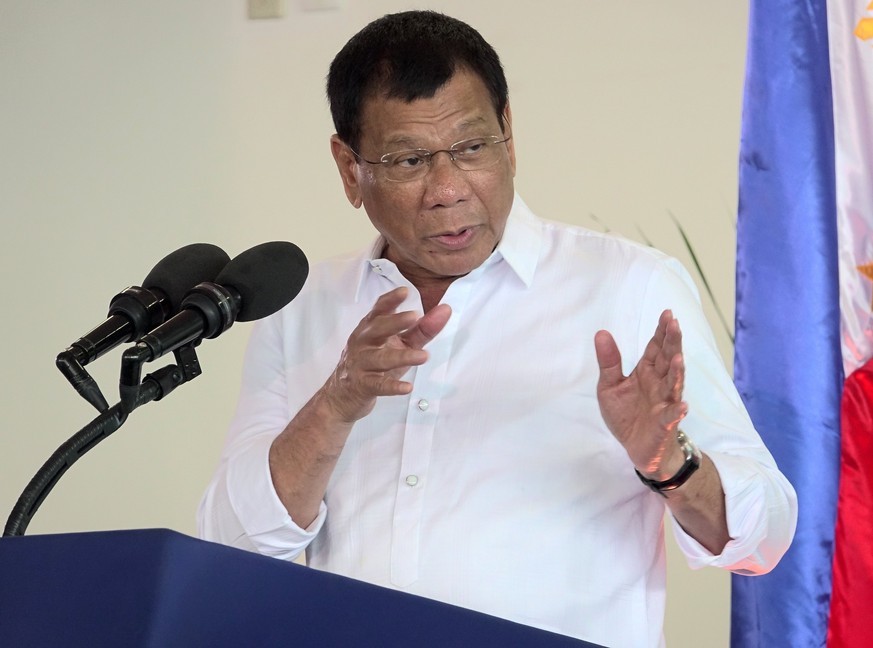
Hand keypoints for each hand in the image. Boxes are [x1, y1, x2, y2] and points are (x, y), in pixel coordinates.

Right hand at [321, 287, 450, 422]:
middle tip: (415, 316)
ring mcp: (361, 364)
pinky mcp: (363, 385)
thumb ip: (422, 328)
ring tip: (423, 356)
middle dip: (395, 322)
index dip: (391, 300)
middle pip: (377, 329)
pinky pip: (378, 385)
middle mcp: (363, 342)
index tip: (405, 291)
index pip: (379, 310)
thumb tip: (445, 310)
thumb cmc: (374, 362)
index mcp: (371, 327)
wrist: (343, 394)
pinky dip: (393, 387)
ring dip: (401, 357)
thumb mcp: (399, 343)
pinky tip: (407, 387)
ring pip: (380, 358)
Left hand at [594, 310, 688, 477]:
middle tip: (675, 324)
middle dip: (671, 343)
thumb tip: (601, 332)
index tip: (667, 313)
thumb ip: (609, 361)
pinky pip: (671, 416)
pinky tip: (682, 406)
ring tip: (677, 358)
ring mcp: (664, 403)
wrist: (637, 448)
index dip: (661, 332)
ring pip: (673, 384)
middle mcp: (659, 384)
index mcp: (646, 372)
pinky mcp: (664, 424)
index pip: (655, 348)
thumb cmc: (627, 415)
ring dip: (676, 372)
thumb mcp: (610, 386)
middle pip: (667, 360)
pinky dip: (677, 411)